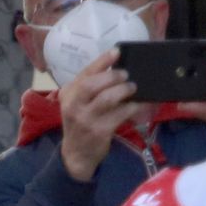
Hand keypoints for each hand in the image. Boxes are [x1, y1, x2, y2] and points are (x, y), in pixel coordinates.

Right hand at [60, 50, 143, 181]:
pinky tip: (137, 104)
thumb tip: (114, 69)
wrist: (76, 154)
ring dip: (123, 90)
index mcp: (68, 94)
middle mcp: (73, 106)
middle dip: (113, 76)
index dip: (102, 61)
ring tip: (133, 88)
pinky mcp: (99, 131)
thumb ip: (88, 88)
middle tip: (126, 75)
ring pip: (107, 99)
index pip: (84, 73)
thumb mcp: (77, 103)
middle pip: (92, 84)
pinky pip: (119, 114)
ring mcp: (86, 119)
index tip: (116, 51)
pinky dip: (131, 107)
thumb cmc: (80, 123)